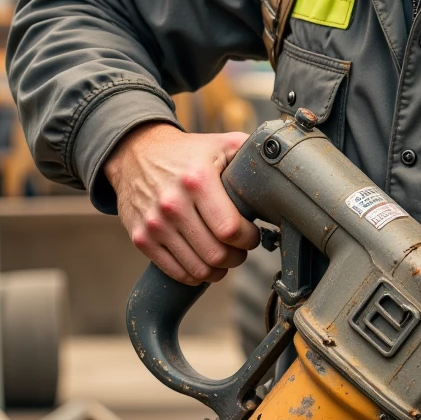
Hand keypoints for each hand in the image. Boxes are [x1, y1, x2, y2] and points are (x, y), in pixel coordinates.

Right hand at [105, 123, 258, 283]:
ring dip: (219, 270)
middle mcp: (172, 204)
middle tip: (240, 248)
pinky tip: (202, 260)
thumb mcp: (222, 144)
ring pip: (198, 270)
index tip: (251, 234)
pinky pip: (176, 272)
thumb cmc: (186, 152)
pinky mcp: (141, 238)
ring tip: (224, 255)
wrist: (136, 153)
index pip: (231, 230)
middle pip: (216, 255)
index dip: (249, 239)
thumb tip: (284, 167)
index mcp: (197, 180)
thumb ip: (253, 154)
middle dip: (237, 257)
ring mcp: (154, 224)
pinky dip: (195, 275)